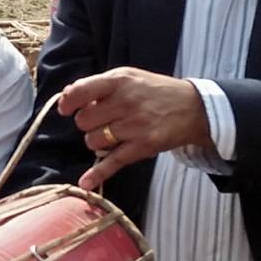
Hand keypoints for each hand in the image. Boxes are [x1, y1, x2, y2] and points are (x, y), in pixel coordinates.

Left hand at [60, 68, 212, 189]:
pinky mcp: (143, 146)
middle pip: (84, 121)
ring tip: (114, 134)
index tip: (66, 109)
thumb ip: (99, 85)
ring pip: (93, 141)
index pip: (81, 91)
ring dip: (97, 141)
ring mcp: (135, 126)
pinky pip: (113, 162)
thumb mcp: (129, 77)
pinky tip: (86, 182)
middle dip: (88, 123)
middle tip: (103, 120)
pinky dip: (97, 174)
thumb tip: (67, 95)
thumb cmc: (155, 91)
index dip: (69, 102)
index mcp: (119, 81)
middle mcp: (126, 102)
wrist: (194, 108)